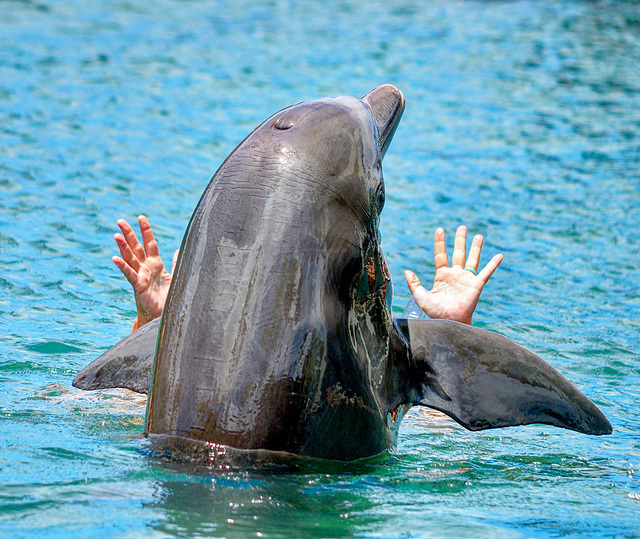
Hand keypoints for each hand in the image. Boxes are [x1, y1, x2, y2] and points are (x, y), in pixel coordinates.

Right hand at [112, 216, 177, 330]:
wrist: (163, 314)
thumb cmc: (167, 297)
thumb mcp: (175, 276)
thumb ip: (175, 263)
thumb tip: (178, 250)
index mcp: (155, 264)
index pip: (149, 243)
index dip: (146, 231)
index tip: (141, 217)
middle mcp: (146, 267)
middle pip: (136, 247)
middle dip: (129, 234)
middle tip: (120, 221)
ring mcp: (141, 275)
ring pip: (130, 258)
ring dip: (123, 247)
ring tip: (116, 235)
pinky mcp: (138, 286)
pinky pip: (130, 274)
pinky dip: (122, 266)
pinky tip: (115, 258)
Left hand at [404, 226, 502, 324]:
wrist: (449, 322)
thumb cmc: (435, 312)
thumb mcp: (421, 297)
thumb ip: (414, 284)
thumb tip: (407, 271)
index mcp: (442, 275)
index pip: (441, 254)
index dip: (440, 242)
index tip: (440, 229)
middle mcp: (455, 274)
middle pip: (458, 253)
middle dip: (460, 240)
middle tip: (462, 227)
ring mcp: (466, 278)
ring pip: (471, 259)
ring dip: (475, 247)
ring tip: (478, 236)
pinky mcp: (476, 285)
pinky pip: (486, 272)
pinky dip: (493, 264)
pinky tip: (499, 256)